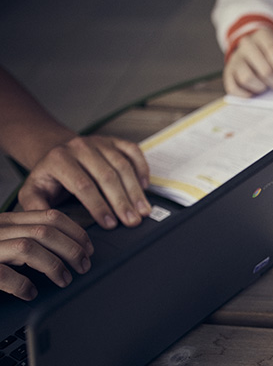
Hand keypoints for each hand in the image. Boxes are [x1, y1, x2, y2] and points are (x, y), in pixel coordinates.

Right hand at [0, 210, 92, 299]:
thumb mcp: (9, 243)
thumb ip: (32, 241)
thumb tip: (69, 252)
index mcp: (8, 221)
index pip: (50, 216)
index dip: (76, 232)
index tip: (88, 249)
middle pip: (45, 231)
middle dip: (71, 250)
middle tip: (83, 267)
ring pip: (27, 247)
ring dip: (53, 265)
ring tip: (64, 280)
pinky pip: (4, 274)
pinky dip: (22, 284)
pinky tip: (30, 293)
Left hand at [18, 135, 151, 229]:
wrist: (55, 154)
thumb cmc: (49, 178)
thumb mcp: (33, 191)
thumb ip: (35, 206)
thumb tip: (47, 222)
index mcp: (59, 159)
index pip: (83, 184)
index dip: (98, 206)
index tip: (110, 224)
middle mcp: (80, 147)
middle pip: (107, 176)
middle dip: (122, 202)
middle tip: (132, 221)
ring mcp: (99, 142)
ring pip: (122, 166)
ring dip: (135, 191)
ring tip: (143, 211)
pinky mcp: (114, 141)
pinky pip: (133, 151)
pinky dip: (142, 168)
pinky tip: (145, 186)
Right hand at [223, 28, 272, 96]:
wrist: (253, 48)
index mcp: (263, 36)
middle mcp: (246, 45)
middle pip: (263, 69)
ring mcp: (235, 59)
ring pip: (247, 78)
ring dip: (260, 87)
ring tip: (266, 86)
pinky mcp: (228, 72)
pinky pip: (233, 88)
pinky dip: (245, 94)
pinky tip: (254, 92)